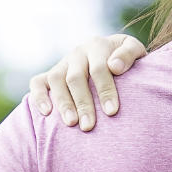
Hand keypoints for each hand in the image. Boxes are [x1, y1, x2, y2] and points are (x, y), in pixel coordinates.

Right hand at [27, 34, 147, 131]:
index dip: (105, 89)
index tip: (112, 111)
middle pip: (76, 78)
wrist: (111, 56)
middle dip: (83, 103)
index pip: (99, 68)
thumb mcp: (134, 50)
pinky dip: (39, 96)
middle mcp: (78, 53)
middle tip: (89, 126)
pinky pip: (37, 83)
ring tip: (71, 124)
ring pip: (56, 81)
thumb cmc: (126, 60)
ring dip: (63, 103)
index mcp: (98, 46)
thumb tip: (115, 67)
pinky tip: (46, 113)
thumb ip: (129, 54)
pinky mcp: (49, 74)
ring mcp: (62, 63)